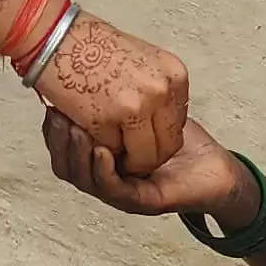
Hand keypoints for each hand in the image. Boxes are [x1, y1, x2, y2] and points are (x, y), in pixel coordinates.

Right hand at [35, 15, 188, 174]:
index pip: (178, 126)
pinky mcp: (106, 120)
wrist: (55, 35)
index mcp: (174, 76)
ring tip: (112, 148)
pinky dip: (101, 147)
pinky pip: (111, 151)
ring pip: (143, 157)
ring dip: (127, 159)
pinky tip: (92, 131)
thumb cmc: (90, 44)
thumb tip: (159, 122)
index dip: (159, 138)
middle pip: (167, 146)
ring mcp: (136, 107)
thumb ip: (156, 90)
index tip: (142, 137)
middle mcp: (161, 91)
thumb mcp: (141, 60)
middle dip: (147, 156)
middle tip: (128, 153)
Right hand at [45, 110, 254, 219]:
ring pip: (85, 177)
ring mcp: (121, 190)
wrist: (214, 168)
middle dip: (59, 139)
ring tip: (74, 130)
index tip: (52, 104)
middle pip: (70, 163)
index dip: (56, 129)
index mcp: (102, 156)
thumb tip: (81, 65)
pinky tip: (100, 150)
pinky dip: (102, 171)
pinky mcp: (139, 200)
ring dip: (77, 155)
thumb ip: (119, 96)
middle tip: (56, 115)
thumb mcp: (147, 103)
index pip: (67, 145)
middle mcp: (108, 176)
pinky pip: (112, 187)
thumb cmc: (183, 136)